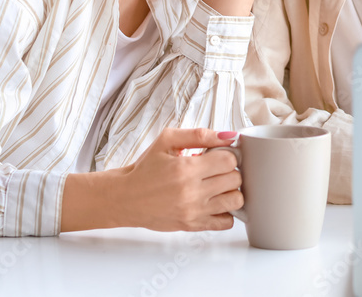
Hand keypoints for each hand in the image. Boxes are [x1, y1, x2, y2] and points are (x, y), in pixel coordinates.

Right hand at [114, 128, 242, 231]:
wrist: (125, 197)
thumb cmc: (145, 169)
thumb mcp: (167, 141)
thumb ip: (199, 135)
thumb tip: (229, 136)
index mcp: (185, 169)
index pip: (229, 161)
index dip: (228, 156)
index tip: (219, 157)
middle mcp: (191, 192)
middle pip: (235, 180)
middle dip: (230, 172)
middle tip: (217, 171)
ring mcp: (193, 212)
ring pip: (236, 202)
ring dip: (231, 192)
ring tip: (218, 186)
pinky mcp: (192, 226)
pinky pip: (226, 223)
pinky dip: (226, 212)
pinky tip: (215, 203)